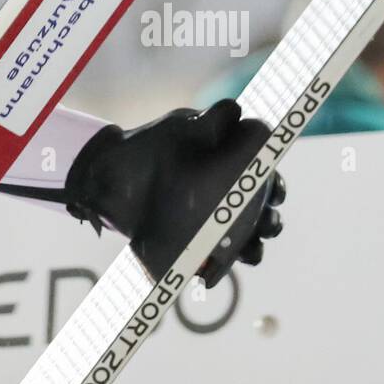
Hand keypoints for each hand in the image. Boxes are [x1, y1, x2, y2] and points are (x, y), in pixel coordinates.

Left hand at [64, 100, 284, 286]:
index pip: (264, 177)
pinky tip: (210, 273)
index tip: (274, 192)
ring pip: (244, 241)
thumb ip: (211, 121)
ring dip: (252, 248)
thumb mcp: (181, 128)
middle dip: (268, 221)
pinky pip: (211, 263)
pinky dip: (216, 270)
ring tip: (248, 250)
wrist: (109, 177)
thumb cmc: (149, 148)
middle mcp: (224, 195)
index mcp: (228, 164)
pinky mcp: (191, 245)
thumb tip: (237, 110)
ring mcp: (209, 222)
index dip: (274, 185)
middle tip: (265, 224)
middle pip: (260, 214)